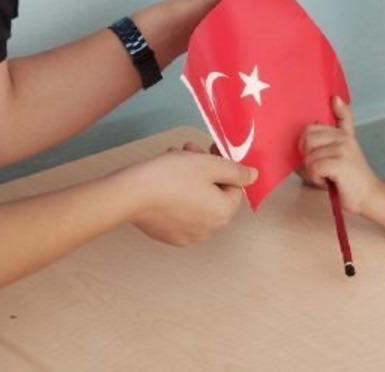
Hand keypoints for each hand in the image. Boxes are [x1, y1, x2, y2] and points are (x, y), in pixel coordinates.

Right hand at [125, 151, 256, 246]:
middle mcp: (208, 229)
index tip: (209, 150)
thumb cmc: (170, 177)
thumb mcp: (209, 165)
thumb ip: (236, 170)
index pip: (234, 186)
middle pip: (214, 192)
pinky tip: (162, 180)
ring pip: (196, 199)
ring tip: (172, 160)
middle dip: (203, 168)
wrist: (132, 194)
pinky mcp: (168, 234)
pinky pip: (180, 210)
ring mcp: (187, 234)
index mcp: (223, 213)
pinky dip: (176, 195)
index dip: (222, 164)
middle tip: (188, 151)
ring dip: (189, 178)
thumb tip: (253, 176)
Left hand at [300, 97, 379, 213]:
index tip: (332, 103)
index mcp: (344, 134)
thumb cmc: (350, 180)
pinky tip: (328, 182)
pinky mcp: (340, 163)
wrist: (370, 197)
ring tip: (327, 176)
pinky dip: (316, 178)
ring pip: (308, 155)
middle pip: (307, 136)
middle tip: (321, 167)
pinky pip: (314, 166)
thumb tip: (329, 109)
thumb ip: (332, 139)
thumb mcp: (341, 155)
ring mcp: (343, 148)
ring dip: (312, 171)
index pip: (331, 117)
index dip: (328, 116)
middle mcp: (344, 137)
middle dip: (307, 155)